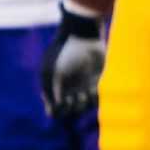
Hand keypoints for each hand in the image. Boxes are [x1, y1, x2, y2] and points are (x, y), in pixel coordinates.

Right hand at [41, 4, 105, 118]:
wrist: (83, 36)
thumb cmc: (64, 53)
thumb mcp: (54, 73)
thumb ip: (53, 92)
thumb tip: (54, 110)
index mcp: (53, 88)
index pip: (54, 112)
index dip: (58, 112)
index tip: (63, 102)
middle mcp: (67, 90)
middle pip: (70, 112)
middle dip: (73, 108)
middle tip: (74, 97)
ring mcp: (82, 87)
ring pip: (84, 107)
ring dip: (85, 104)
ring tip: (84, 92)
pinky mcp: (96, 82)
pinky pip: (96, 99)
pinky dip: (95, 98)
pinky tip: (93, 89)